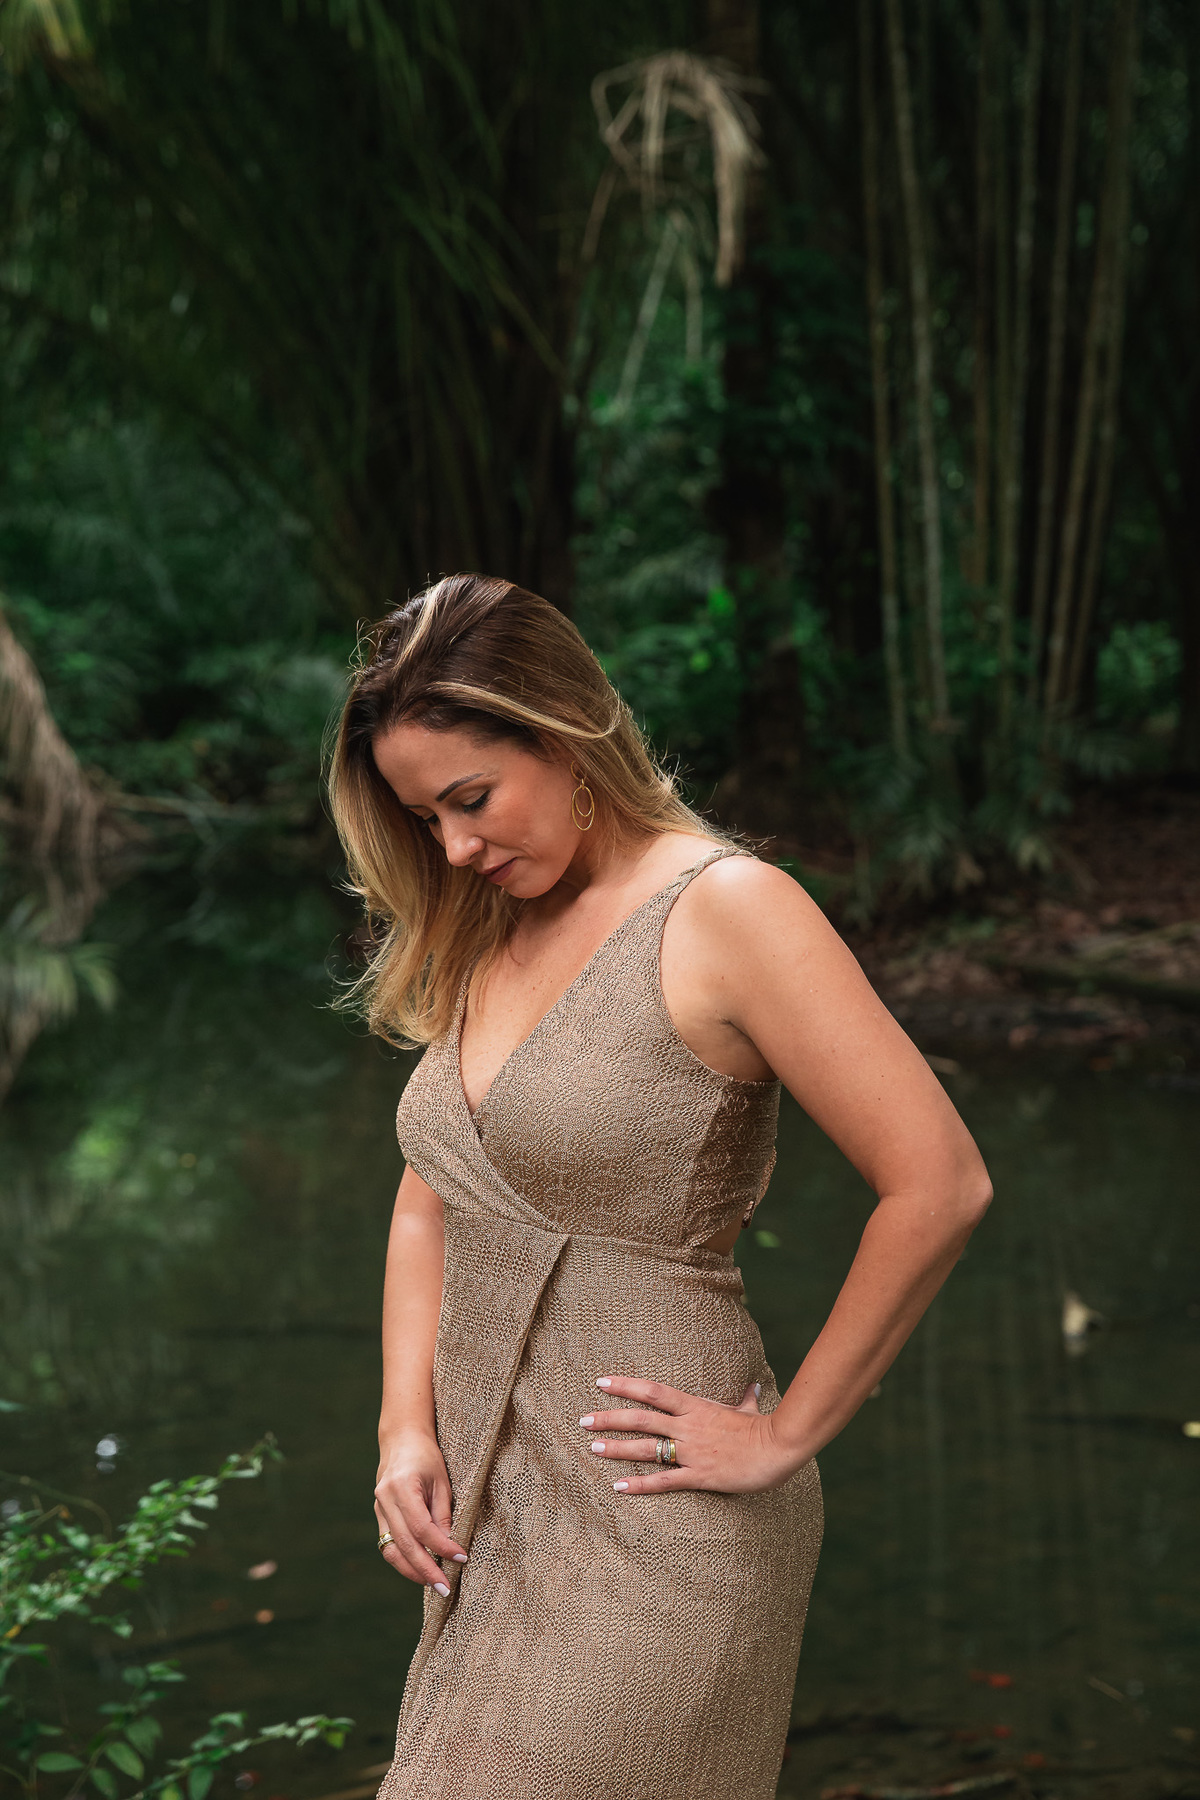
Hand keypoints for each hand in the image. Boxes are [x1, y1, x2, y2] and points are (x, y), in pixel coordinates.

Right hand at [374, 1430, 466, 1591]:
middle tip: (446, 1588)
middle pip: (404, 1544)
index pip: (421, 1527)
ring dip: (412, 1571)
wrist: (402, 1439)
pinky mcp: (379, 1515)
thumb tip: (450, 1547)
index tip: (461, 1558)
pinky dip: (404, 1560)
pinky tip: (421, 1569)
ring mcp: (378, 1508)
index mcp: (402, 1486)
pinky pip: (388, 1544)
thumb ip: (443, 1514)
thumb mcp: (442, 1481)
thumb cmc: (427, 1457)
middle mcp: (385, 1499)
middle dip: (426, 1570)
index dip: (441, 1547)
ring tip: (434, 1584)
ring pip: (391, 1550)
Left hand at [580, 1375, 799, 1495]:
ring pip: (646, 1448)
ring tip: (592, 1448)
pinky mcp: (699, 1475)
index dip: (625, 1386)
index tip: (601, 1382)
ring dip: (617, 1448)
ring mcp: (692, 1451)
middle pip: (641, 1419)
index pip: (653, 1391)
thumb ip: (745, 1398)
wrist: (778, 1447)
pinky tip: (618, 1487)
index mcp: (696, 1407)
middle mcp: (688, 1427)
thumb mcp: (749, 1409)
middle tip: (583, 1420)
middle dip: (610, 1418)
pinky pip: (664, 1481)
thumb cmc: (763, 1429)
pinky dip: (640, 1484)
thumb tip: (754, 1385)